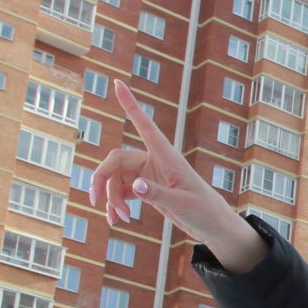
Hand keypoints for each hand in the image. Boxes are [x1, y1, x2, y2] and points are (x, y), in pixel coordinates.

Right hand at [88, 79, 265, 271]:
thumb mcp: (181, 204)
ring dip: (111, 198)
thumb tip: (133, 186)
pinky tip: (116, 220)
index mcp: (167, 156)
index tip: (117, 82)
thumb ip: (157, 194)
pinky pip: (121, 192)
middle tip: (95, 200)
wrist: (212, 225)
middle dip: (102, 179)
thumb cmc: (203, 210)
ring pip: (116, 179)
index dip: (130, 104)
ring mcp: (148, 175)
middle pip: (116, 160)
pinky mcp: (146, 189)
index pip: (145, 125)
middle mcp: (154, 161)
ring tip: (118, 219)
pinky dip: (115, 205)